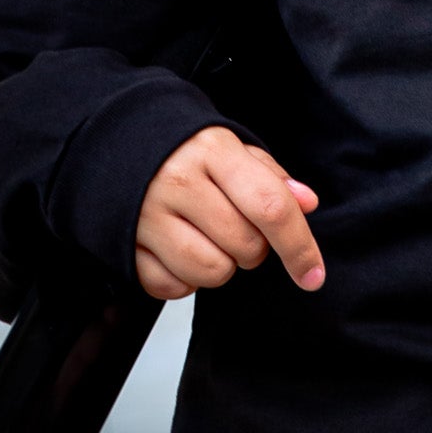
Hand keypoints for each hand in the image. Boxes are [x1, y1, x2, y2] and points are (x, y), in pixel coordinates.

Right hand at [135, 126, 321, 300]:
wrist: (118, 145)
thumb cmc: (186, 153)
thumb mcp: (231, 150)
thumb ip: (271, 177)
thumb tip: (307, 204)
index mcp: (212, 152)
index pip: (270, 206)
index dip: (299, 246)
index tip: (313, 275)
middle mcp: (176, 182)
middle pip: (245, 247)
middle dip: (254, 249)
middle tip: (235, 226)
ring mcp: (147, 216)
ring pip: (212, 273)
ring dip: (221, 266)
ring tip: (207, 238)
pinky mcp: (125, 247)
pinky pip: (173, 288)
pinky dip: (184, 280)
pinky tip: (178, 250)